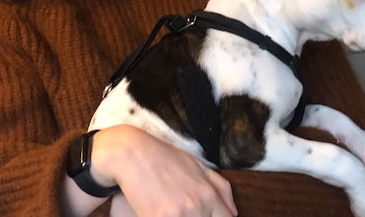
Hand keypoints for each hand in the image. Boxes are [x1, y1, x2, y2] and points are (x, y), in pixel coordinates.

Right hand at [94, 125, 236, 216]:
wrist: (131, 153)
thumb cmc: (163, 157)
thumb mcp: (197, 165)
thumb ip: (220, 188)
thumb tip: (234, 213)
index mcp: (208, 195)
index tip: (200, 213)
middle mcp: (197, 207)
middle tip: (181, 209)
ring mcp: (177, 215)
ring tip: (170, 210)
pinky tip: (156, 212)